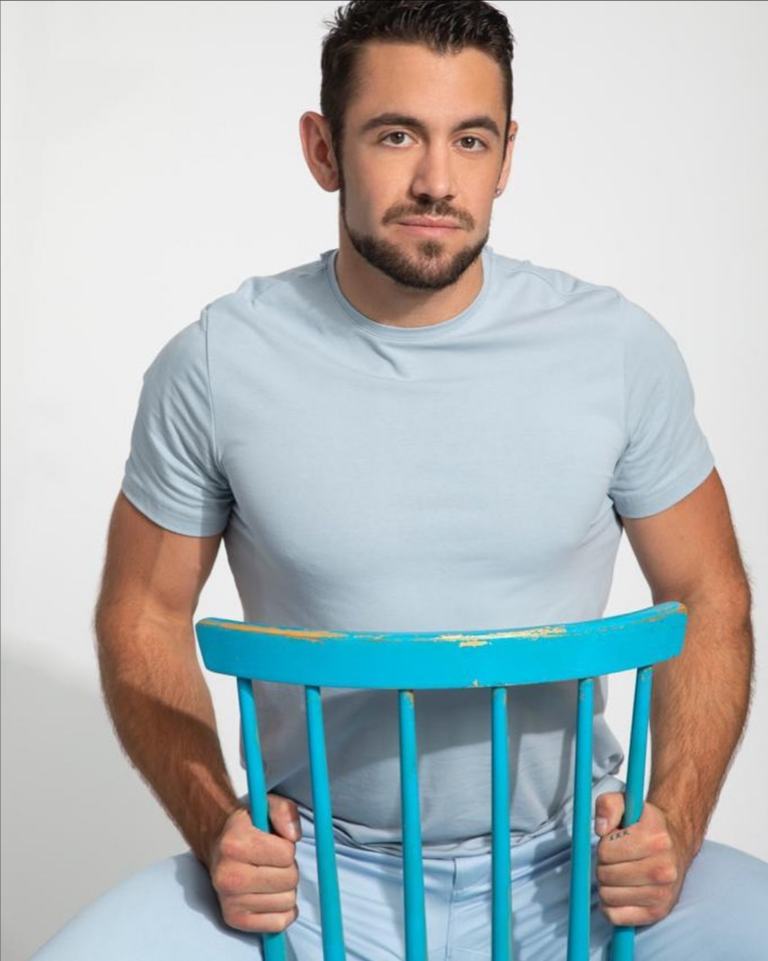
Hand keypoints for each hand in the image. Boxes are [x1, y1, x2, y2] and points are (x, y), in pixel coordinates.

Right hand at [209, 794, 302, 933]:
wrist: (218, 848)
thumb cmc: (248, 828)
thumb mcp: (266, 806)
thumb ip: (284, 811)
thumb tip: (293, 835)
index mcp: (233, 843)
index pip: (286, 853)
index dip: (287, 847)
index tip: (274, 843)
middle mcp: (227, 875)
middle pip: (289, 879)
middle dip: (288, 868)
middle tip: (273, 862)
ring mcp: (229, 901)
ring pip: (287, 902)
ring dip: (285, 889)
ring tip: (269, 876)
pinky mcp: (234, 920)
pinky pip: (279, 923)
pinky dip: (282, 910)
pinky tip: (269, 895)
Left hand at [594, 793, 690, 926]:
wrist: (675, 845)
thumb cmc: (644, 825)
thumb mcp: (627, 803)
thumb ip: (608, 804)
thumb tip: (600, 828)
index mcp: (657, 840)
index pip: (605, 851)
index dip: (604, 845)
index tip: (616, 841)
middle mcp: (664, 870)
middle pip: (605, 875)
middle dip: (604, 865)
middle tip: (616, 859)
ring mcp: (663, 894)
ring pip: (608, 896)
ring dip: (606, 885)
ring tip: (619, 873)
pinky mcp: (657, 913)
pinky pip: (616, 916)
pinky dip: (611, 906)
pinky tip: (620, 892)